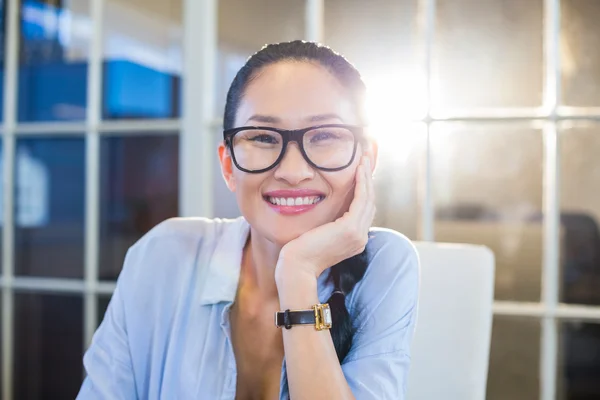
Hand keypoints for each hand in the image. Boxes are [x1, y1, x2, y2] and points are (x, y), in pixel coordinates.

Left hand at [275, 155, 375, 282]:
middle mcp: (361, 237)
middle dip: (369, 178)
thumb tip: (327, 210)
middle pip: (370, 201)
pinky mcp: (350, 228)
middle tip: (368, 157)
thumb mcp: (319, 233)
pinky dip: (362, 182)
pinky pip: (361, 199)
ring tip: (365, 157)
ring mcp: (358, 234)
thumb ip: (328, 223)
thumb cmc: (300, 252)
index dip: (364, 188)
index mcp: (355, 239)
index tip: (362, 169)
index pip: (364, 209)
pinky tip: (359, 169)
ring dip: (368, 175)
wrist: (296, 267)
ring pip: (368, 198)